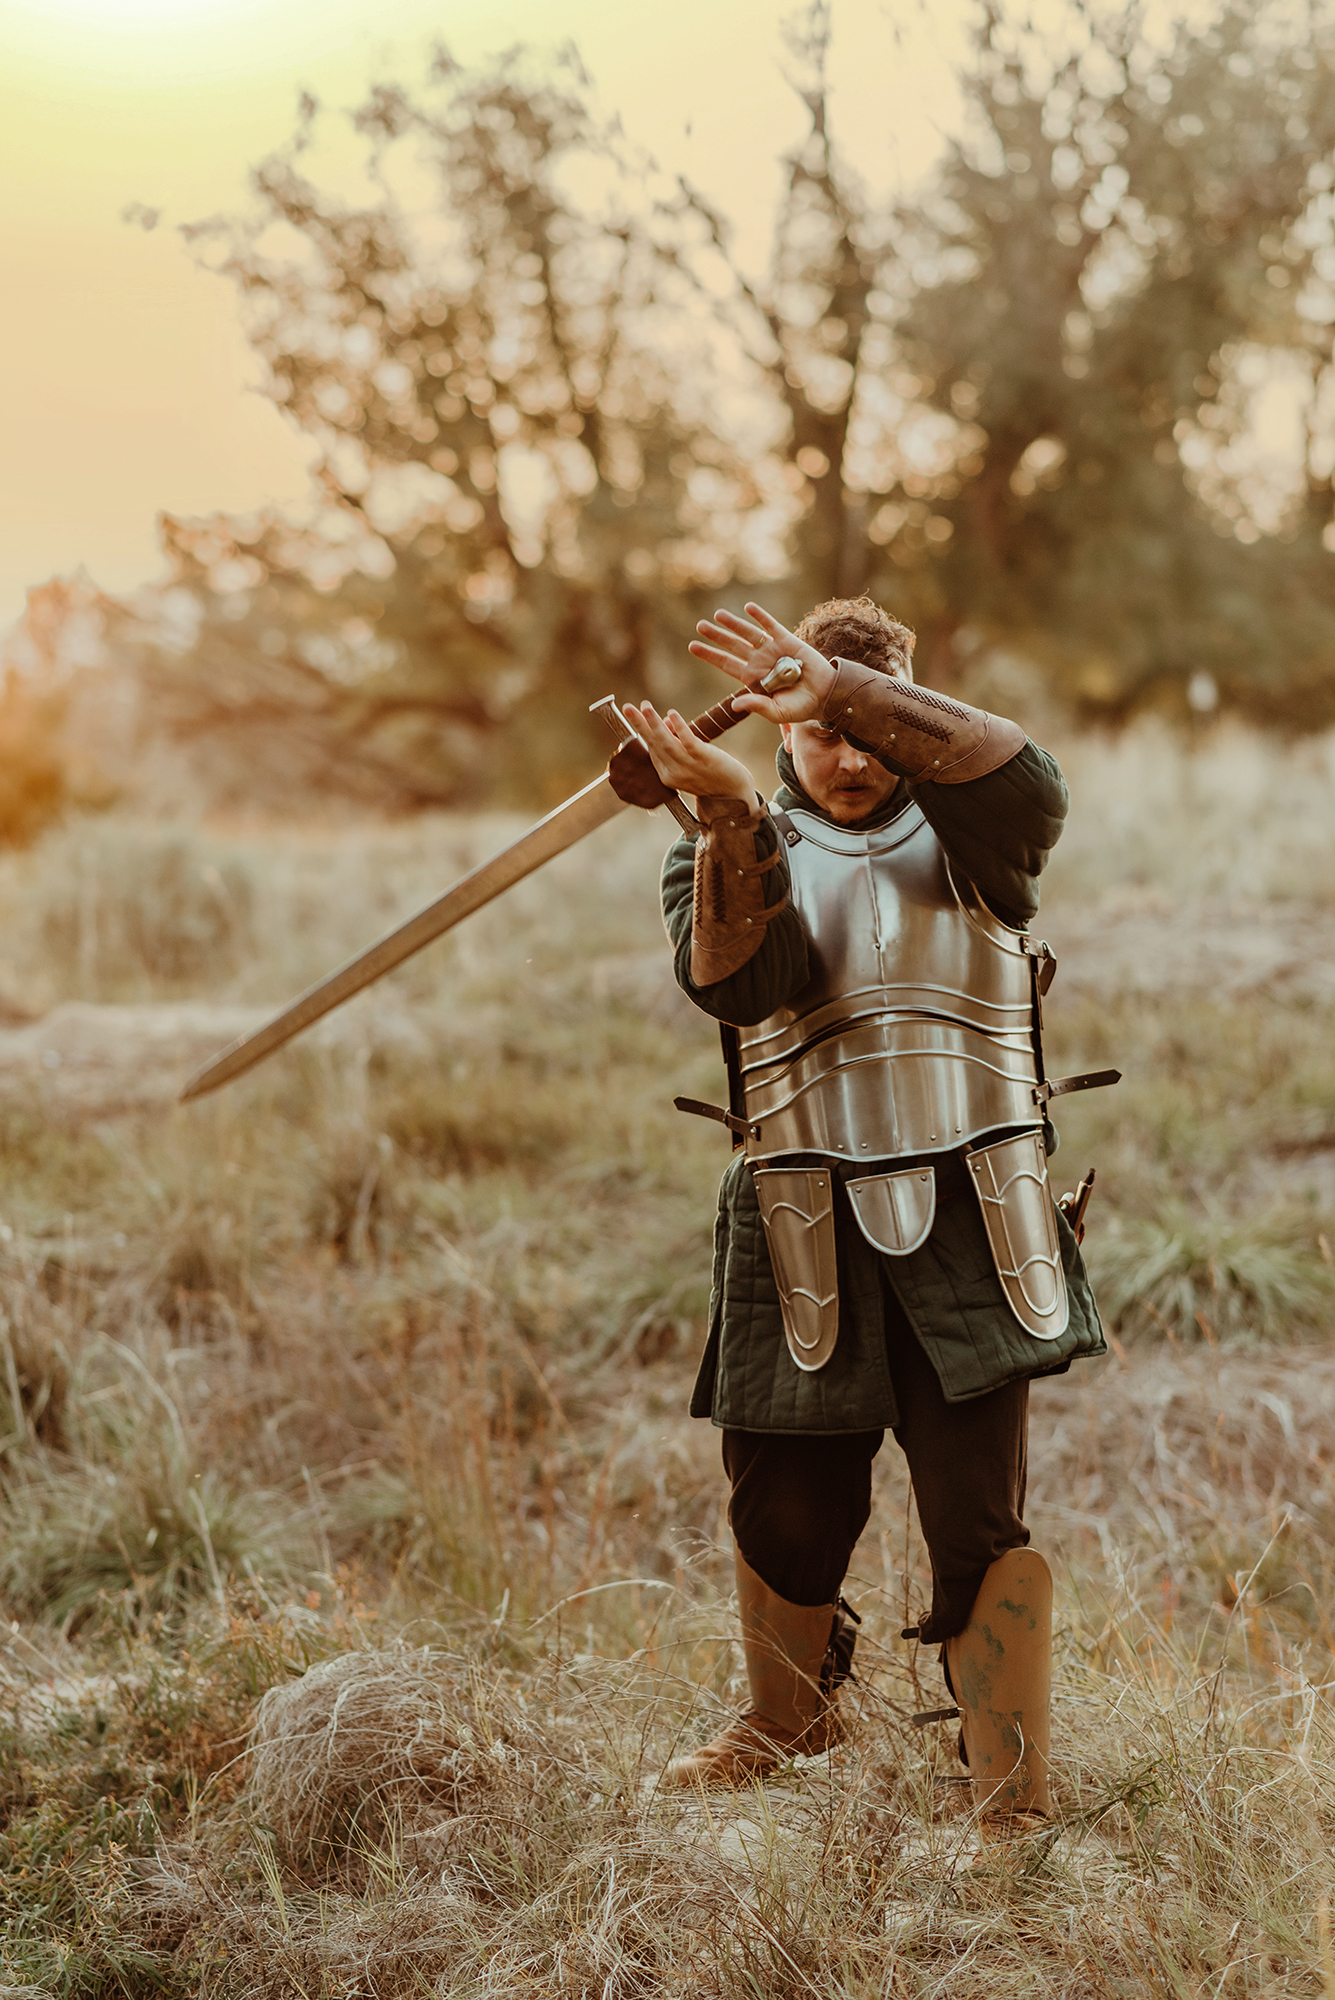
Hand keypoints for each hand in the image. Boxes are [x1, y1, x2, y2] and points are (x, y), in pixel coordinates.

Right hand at [622, 702, 755, 802]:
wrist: (735, 794)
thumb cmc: (712, 776)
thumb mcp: (689, 764)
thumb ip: (676, 746)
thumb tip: (666, 722)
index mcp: (668, 776)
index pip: (653, 750)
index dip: (646, 730)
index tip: (639, 713)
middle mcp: (674, 773)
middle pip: (653, 745)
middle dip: (639, 725)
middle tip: (627, 708)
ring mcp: (688, 767)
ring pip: (666, 743)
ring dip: (654, 724)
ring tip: (644, 707)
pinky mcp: (704, 759)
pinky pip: (688, 742)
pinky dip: (679, 727)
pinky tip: (672, 714)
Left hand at [688, 601, 835, 723]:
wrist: (827, 695)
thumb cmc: (801, 707)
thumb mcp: (777, 712)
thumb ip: (757, 706)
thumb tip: (735, 704)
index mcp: (753, 678)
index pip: (726, 664)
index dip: (710, 655)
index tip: (693, 646)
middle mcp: (759, 661)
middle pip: (733, 645)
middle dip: (716, 636)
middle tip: (700, 626)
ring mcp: (772, 649)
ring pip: (749, 633)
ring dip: (734, 623)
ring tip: (718, 615)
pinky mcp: (788, 640)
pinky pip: (771, 626)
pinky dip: (761, 617)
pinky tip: (748, 608)